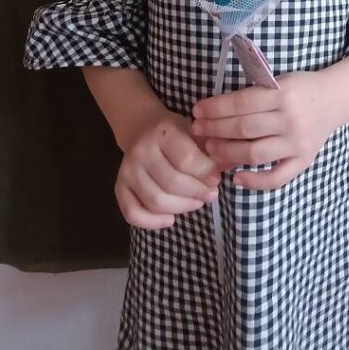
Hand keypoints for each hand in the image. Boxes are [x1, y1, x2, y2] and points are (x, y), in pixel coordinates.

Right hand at [115, 109, 221, 229]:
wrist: (141, 127)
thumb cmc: (175, 132)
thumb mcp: (195, 131)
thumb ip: (211, 149)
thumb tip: (228, 167)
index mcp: (164, 132)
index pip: (186, 159)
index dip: (205, 173)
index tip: (216, 179)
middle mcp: (142, 151)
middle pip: (172, 184)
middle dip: (197, 193)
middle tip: (211, 194)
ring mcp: (128, 170)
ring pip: (156, 201)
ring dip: (181, 207)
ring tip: (196, 202)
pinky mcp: (119, 186)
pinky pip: (132, 213)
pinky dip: (151, 222)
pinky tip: (170, 219)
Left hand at [190, 71, 336, 190]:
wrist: (334, 98)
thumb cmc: (300, 87)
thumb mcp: (278, 81)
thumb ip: (252, 96)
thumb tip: (215, 114)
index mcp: (284, 94)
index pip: (242, 104)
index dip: (216, 108)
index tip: (197, 110)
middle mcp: (291, 120)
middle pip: (244, 129)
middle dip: (215, 129)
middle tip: (197, 130)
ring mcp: (298, 143)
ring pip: (255, 153)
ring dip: (227, 153)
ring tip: (210, 148)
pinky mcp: (304, 160)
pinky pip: (277, 177)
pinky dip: (255, 181)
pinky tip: (236, 177)